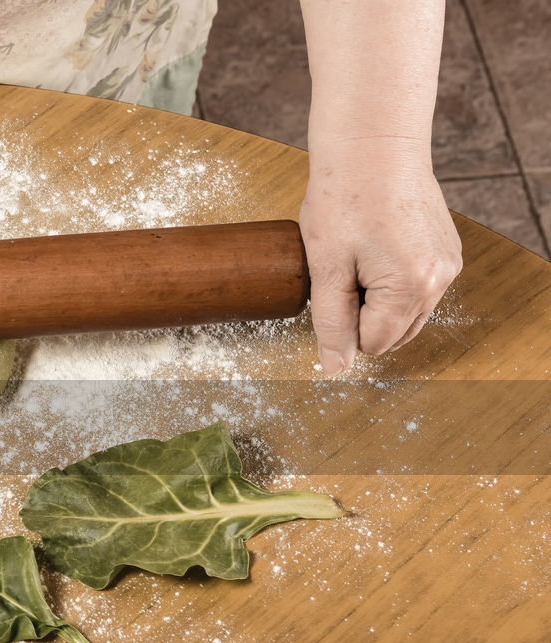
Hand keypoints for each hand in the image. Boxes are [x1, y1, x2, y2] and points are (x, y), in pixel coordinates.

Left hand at [299, 141, 462, 374]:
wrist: (373, 143)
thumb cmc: (344, 197)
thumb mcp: (326, 267)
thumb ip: (331, 323)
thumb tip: (335, 368)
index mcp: (411, 289)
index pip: (371, 343)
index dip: (342, 321)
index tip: (332, 281)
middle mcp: (440, 281)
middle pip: (392, 334)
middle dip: (362, 314)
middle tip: (343, 268)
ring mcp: (449, 265)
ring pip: (405, 314)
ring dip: (377, 300)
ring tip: (359, 256)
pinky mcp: (447, 251)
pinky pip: (416, 289)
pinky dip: (392, 282)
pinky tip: (376, 248)